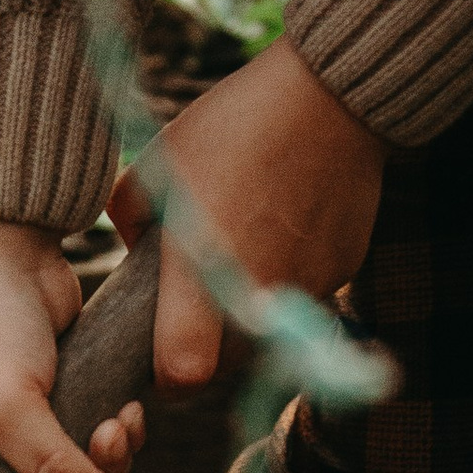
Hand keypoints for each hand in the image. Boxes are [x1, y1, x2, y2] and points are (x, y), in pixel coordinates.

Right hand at [0, 215, 146, 472]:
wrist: (6, 239)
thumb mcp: (9, 404)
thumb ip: (50, 467)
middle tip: (102, 450)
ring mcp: (7, 434)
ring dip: (107, 462)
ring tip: (120, 423)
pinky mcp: (48, 408)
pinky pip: (86, 449)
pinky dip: (113, 438)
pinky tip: (125, 409)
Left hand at [109, 34, 389, 388]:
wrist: (330, 95)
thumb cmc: (234, 125)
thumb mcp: (158, 164)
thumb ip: (131, 219)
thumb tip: (135, 248)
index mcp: (200, 276)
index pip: (183, 376)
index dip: (166, 376)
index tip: (158, 352)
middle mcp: (256, 298)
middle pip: (226, 366)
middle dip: (206, 345)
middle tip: (193, 295)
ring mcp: (305, 291)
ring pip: (267, 334)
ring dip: (247, 312)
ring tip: (241, 246)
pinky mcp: (342, 274)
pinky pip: (303, 298)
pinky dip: (286, 279)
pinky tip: (282, 225)